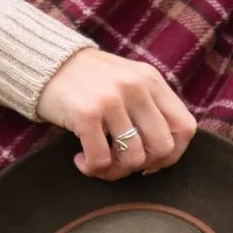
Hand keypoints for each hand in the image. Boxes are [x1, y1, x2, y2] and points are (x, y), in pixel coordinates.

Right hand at [35, 47, 198, 179]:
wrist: (47, 61)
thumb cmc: (90, 80)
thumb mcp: (128, 80)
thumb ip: (150, 106)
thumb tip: (166, 153)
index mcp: (151, 80)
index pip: (186, 128)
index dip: (173, 154)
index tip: (150, 161)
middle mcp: (136, 87)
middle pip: (163, 148)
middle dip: (144, 166)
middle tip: (122, 163)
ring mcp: (112, 100)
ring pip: (133, 159)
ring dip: (115, 171)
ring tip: (99, 163)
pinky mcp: (87, 113)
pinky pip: (102, 160)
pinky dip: (92, 169)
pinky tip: (80, 159)